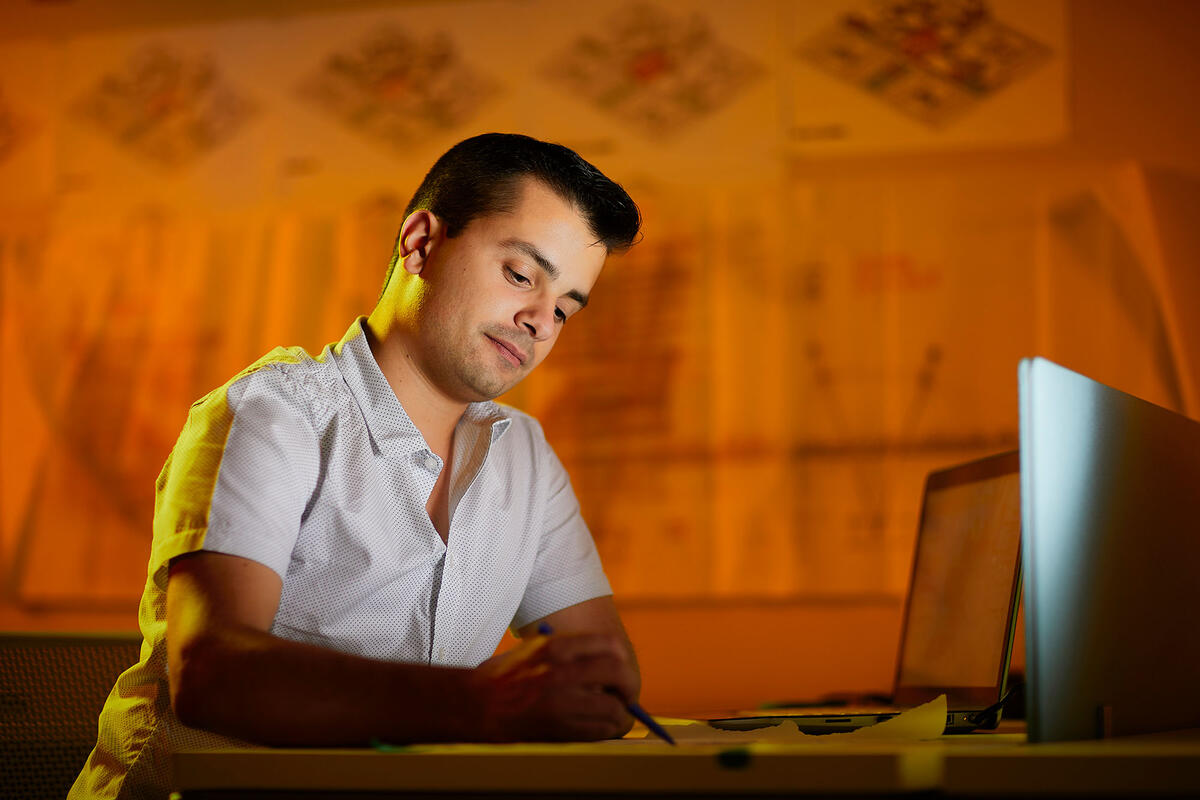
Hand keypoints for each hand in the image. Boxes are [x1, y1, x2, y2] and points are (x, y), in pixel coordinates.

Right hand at [468, 631, 636, 741]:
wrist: (479, 705)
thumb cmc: (507, 675)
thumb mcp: (538, 647)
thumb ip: (573, 649)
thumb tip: (613, 658)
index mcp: (556, 648)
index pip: (609, 644)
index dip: (621, 656)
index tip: (621, 664)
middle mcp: (562, 673)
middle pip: (618, 673)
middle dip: (629, 684)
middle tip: (627, 691)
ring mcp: (563, 704)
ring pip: (614, 708)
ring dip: (620, 711)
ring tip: (613, 710)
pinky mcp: (561, 730)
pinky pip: (601, 731)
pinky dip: (607, 728)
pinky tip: (600, 724)